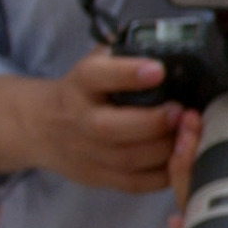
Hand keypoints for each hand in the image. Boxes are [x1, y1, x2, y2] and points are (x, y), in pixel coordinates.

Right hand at [0, 50, 182, 193]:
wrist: (39, 125)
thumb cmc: (84, 90)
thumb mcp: (96, 62)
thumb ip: (125, 53)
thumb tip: (170, 44)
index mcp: (79, 84)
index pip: (96, 76)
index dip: (127, 74)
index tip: (157, 69)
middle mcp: (77, 119)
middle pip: (109, 128)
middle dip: (152, 122)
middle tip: (181, 112)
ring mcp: (84, 152)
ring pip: (127, 159)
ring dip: (166, 149)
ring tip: (188, 133)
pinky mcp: (95, 176)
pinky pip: (134, 183)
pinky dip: (163, 174)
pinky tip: (180, 157)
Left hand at [164, 112, 227, 227]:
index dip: (190, 225)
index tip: (175, 217)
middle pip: (192, 201)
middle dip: (182, 166)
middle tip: (190, 129)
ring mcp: (225, 198)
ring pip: (189, 183)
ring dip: (182, 152)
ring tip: (189, 120)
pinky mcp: (222, 179)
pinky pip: (195, 170)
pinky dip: (188, 149)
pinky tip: (187, 128)